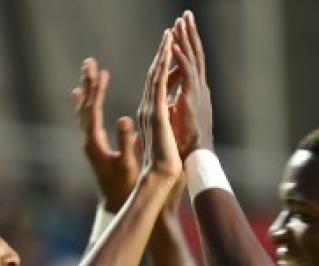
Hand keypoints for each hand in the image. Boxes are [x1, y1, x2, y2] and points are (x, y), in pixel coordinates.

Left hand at [73, 59, 138, 212]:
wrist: (114, 204)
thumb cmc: (124, 187)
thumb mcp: (128, 164)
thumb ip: (126, 142)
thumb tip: (125, 118)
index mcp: (95, 143)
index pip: (94, 111)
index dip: (97, 91)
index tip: (102, 72)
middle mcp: (88, 141)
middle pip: (85, 106)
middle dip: (88, 84)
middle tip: (89, 62)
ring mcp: (89, 143)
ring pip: (84, 111)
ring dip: (86, 90)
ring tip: (87, 71)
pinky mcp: (93, 146)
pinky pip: (87, 119)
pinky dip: (86, 104)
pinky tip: (83, 96)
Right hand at [136, 26, 182, 183]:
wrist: (162, 179)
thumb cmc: (166, 166)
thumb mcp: (167, 138)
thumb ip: (166, 124)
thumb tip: (170, 117)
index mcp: (151, 116)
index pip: (157, 86)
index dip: (162, 67)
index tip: (169, 52)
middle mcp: (148, 109)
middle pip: (155, 75)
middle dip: (161, 54)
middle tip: (168, 34)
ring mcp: (151, 110)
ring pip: (156, 74)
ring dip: (162, 53)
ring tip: (168, 34)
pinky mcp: (156, 113)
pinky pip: (159, 82)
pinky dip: (163, 64)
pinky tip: (168, 49)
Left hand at [168, 11, 213, 157]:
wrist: (195, 159)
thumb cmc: (188, 144)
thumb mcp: (180, 119)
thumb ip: (176, 106)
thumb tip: (171, 102)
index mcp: (193, 92)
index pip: (189, 63)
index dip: (185, 46)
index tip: (180, 30)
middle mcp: (197, 89)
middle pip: (193, 55)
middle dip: (188, 35)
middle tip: (186, 15)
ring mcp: (195, 93)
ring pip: (191, 60)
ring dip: (186, 40)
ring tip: (181, 21)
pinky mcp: (191, 100)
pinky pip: (186, 75)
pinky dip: (181, 60)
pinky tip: (175, 46)